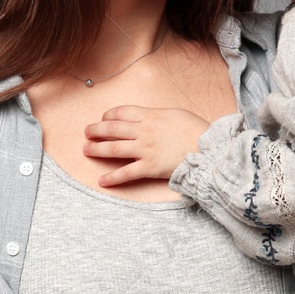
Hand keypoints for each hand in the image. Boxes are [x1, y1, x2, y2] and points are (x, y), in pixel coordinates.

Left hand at [82, 105, 209, 186]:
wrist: (208, 149)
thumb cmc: (197, 130)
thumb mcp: (177, 114)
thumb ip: (159, 116)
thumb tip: (149, 117)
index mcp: (151, 116)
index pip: (122, 112)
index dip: (109, 115)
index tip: (103, 119)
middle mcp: (144, 131)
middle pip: (112, 129)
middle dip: (96, 130)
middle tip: (87, 132)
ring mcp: (145, 150)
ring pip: (114, 149)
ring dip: (97, 149)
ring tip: (86, 150)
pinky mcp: (149, 168)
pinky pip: (126, 173)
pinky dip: (112, 178)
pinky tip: (102, 181)